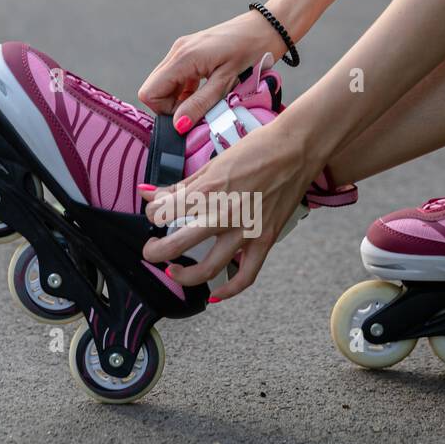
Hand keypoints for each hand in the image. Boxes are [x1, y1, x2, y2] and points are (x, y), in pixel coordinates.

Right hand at [138, 10, 286, 129]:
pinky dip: (185, 89)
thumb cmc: (252, 53)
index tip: (189, 114)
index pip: (149, 92)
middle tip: (199, 109)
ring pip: (163, 83)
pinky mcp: (189, 50)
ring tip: (206, 99)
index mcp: (183, 58)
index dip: (165, 110)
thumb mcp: (227, 83)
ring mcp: (182, 49)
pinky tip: (206, 90)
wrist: (266, 28)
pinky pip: (175, 76)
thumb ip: (200, 104)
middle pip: (153, 88)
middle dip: (171, 106)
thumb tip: (178, 126)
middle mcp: (177, 51)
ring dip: (179, 98)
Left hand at [138, 119, 318, 299]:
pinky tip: (214, 294)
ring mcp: (245, 231)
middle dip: (154, 252)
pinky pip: (245, 276)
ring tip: (173, 271)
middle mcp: (223, 215)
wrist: (296, 148)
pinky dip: (228, 291)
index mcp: (207, 191)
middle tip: (150, 250)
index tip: (155, 212)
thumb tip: (148, 193)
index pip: (162, 213)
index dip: (151, 213)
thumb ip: (180, 185)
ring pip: (207, 270)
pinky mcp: (265, 240)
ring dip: (183, 275)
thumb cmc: (256, 149)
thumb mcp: (212, 164)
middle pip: (175, 245)